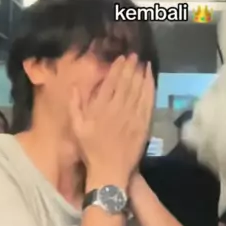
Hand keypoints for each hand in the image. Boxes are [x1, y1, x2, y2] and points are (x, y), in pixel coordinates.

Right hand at [70, 55, 154, 188]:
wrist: (110, 170)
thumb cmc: (91, 149)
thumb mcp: (76, 127)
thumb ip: (75, 105)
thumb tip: (74, 86)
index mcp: (100, 108)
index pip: (110, 83)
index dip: (116, 68)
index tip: (121, 58)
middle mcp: (117, 109)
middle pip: (126, 83)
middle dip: (130, 67)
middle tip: (134, 56)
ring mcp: (132, 116)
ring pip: (138, 90)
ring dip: (141, 75)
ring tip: (143, 63)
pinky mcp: (143, 124)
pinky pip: (148, 102)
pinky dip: (149, 89)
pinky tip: (150, 80)